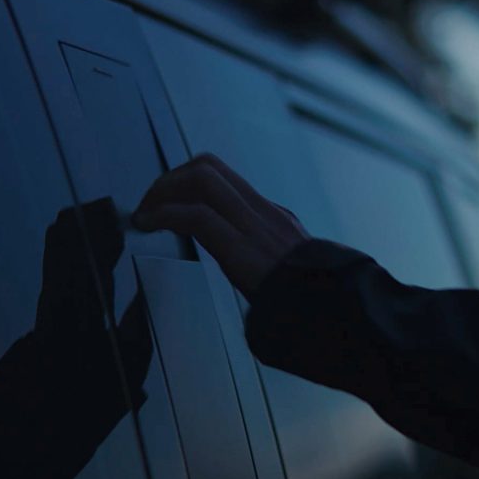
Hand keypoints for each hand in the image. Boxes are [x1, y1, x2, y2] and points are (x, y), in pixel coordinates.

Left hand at [132, 153, 310, 296]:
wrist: (332, 311)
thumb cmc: (310, 300)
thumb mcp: (289, 265)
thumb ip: (264, 253)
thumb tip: (242, 257)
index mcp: (271, 215)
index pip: (221, 175)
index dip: (184, 180)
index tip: (165, 199)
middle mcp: (262, 211)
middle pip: (206, 167)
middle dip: (169, 180)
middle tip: (149, 204)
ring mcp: (253, 225)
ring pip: (200, 179)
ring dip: (162, 192)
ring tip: (146, 214)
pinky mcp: (241, 247)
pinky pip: (195, 215)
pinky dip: (164, 214)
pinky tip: (150, 225)